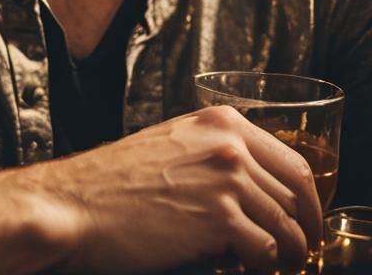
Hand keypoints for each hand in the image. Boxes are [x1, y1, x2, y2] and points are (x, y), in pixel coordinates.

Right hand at [31, 106, 321, 272]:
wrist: (74, 203)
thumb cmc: (113, 181)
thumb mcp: (169, 145)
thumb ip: (213, 152)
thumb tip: (257, 186)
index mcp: (218, 121)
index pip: (293, 163)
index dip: (307, 201)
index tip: (304, 222)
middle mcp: (228, 144)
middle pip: (298, 196)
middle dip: (303, 231)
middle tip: (293, 254)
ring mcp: (225, 179)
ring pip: (289, 228)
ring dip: (285, 255)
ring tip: (267, 266)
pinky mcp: (219, 219)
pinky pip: (267, 253)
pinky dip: (261, 268)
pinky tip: (239, 267)